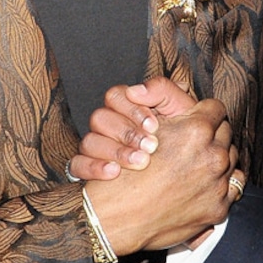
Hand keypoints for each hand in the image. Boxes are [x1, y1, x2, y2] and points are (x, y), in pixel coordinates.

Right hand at [71, 78, 197, 179]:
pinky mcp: (87, 167)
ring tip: (140, 162)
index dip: (132, 109)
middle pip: (100, 118)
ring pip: (89, 141)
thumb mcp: (180, 109)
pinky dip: (94, 167)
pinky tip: (114, 172)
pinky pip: (78, 164)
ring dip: (116, 151)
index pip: (115, 96)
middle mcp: (107, 124)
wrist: (185, 170)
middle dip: (127, 133)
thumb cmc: (182, 136)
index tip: (153, 126)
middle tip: (151, 147)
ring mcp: (95, 145)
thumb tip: (136, 90)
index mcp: (126, 106)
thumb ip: (162, 90)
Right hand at [83, 98, 239, 253]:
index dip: (204, 111)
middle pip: (225, 132)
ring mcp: (218, 183)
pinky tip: (203, 183)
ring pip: (230, 158)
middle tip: (195, 141)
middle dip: (212, 133)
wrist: (119, 217)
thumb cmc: (126, 172)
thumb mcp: (145, 127)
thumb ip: (168, 102)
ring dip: (217, 157)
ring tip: (197, 162)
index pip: (216, 108)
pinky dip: (220, 183)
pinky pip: (233, 186)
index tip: (198, 118)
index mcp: (196, 131)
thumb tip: (186, 92)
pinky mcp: (219, 207)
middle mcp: (212, 156)